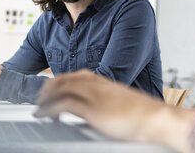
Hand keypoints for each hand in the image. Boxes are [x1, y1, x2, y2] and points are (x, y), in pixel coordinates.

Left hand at [34, 69, 194, 151]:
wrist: (156, 118)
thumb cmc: (144, 114)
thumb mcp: (123, 103)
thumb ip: (109, 103)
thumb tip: (103, 110)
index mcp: (104, 82)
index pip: (77, 76)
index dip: (61, 82)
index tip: (52, 90)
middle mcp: (97, 85)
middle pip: (65, 79)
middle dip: (49, 88)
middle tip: (40, 99)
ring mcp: (94, 96)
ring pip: (61, 89)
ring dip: (46, 98)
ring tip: (38, 108)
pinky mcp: (92, 109)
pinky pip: (64, 104)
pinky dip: (50, 109)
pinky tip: (44, 115)